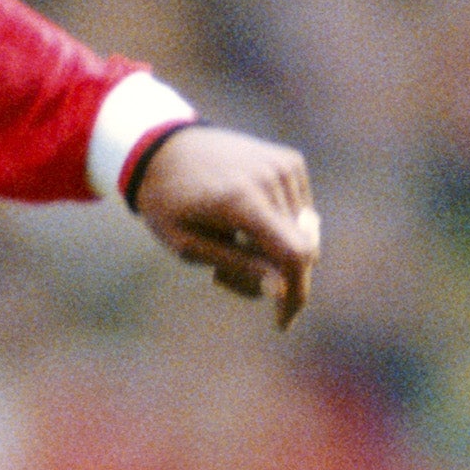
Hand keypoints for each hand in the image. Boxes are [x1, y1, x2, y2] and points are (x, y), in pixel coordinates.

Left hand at [134, 124, 320, 327]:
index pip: (293, 255)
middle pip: (302, 249)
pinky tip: (244, 222)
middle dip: (274, 277)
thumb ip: (238, 266)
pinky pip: (301, 212)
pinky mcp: (291, 161)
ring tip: (229, 243)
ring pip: (303, 235)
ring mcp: (284, 166)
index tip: (282, 322)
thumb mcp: (188, 245)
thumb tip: (282, 289)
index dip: (296, 294)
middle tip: (224, 277)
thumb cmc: (169, 203)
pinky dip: (280, 227)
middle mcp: (270, 178)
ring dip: (273, 252)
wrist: (166, 148)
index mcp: (242, 200)